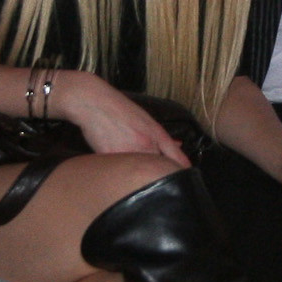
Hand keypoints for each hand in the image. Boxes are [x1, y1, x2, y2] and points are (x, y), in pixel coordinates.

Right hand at [56, 72, 188, 165]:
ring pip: (139, 172)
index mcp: (156, 134)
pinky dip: (120, 172)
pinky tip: (116, 165)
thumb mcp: (146, 119)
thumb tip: (178, 145)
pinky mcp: (111, 158)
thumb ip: (162, 136)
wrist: (94, 102)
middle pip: (159, 168)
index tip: (188, 179)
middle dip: (159, 174)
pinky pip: (119, 171)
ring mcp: (128, 151)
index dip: (183, 169)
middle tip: (158, 178)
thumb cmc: (119, 110)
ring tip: (132, 168)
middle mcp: (145, 144)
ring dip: (139, 175)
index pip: (176, 157)